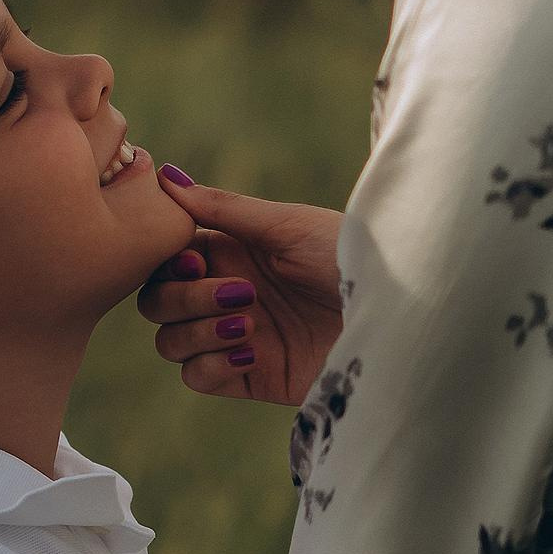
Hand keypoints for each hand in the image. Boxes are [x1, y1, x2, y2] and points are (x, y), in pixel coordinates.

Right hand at [138, 177, 342, 408]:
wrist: (395, 318)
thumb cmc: (349, 258)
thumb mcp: (286, 225)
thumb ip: (221, 208)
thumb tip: (164, 176)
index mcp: (232, 252)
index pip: (166, 259)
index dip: (166, 262)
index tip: (196, 258)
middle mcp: (227, 294)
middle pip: (158, 303)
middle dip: (185, 298)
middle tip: (241, 294)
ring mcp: (236, 337)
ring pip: (170, 342)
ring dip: (198, 332)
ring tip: (251, 326)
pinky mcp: (252, 376)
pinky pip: (197, 377)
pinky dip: (211, 366)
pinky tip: (252, 353)